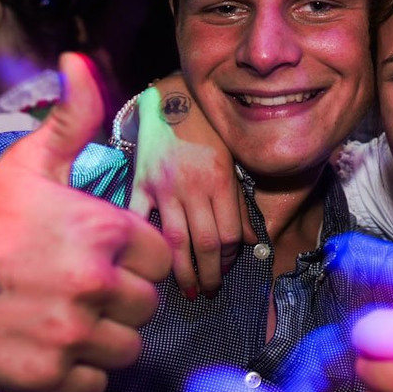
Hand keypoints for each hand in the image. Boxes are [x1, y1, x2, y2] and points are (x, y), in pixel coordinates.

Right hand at [0, 53, 171, 391]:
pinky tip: (56, 344)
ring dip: (107, 335)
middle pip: (148, 302)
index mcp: (105, 230)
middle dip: (123, 296)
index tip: (106, 254)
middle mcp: (97, 282)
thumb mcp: (29, 161)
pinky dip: (83, 370)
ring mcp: (73, 332)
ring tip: (72, 315)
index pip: (160, 255)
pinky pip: (98, 381)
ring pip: (129, 345)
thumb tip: (81, 60)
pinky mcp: (49, 375)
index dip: (136, 257)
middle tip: (84, 285)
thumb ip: (71, 116)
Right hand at [129, 73, 254, 299]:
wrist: (174, 98)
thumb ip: (240, 199)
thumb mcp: (233, 160)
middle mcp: (194, 186)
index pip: (229, 235)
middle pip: (203, 244)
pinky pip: (138, 220)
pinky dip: (142, 243)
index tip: (225, 269)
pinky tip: (148, 263)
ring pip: (174, 241)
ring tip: (186, 292)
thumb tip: (253, 242)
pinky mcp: (139, 182)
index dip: (228, 259)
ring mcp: (163, 186)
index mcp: (221, 179)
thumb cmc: (210, 131)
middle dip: (208, 275)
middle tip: (208, 293)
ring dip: (180, 273)